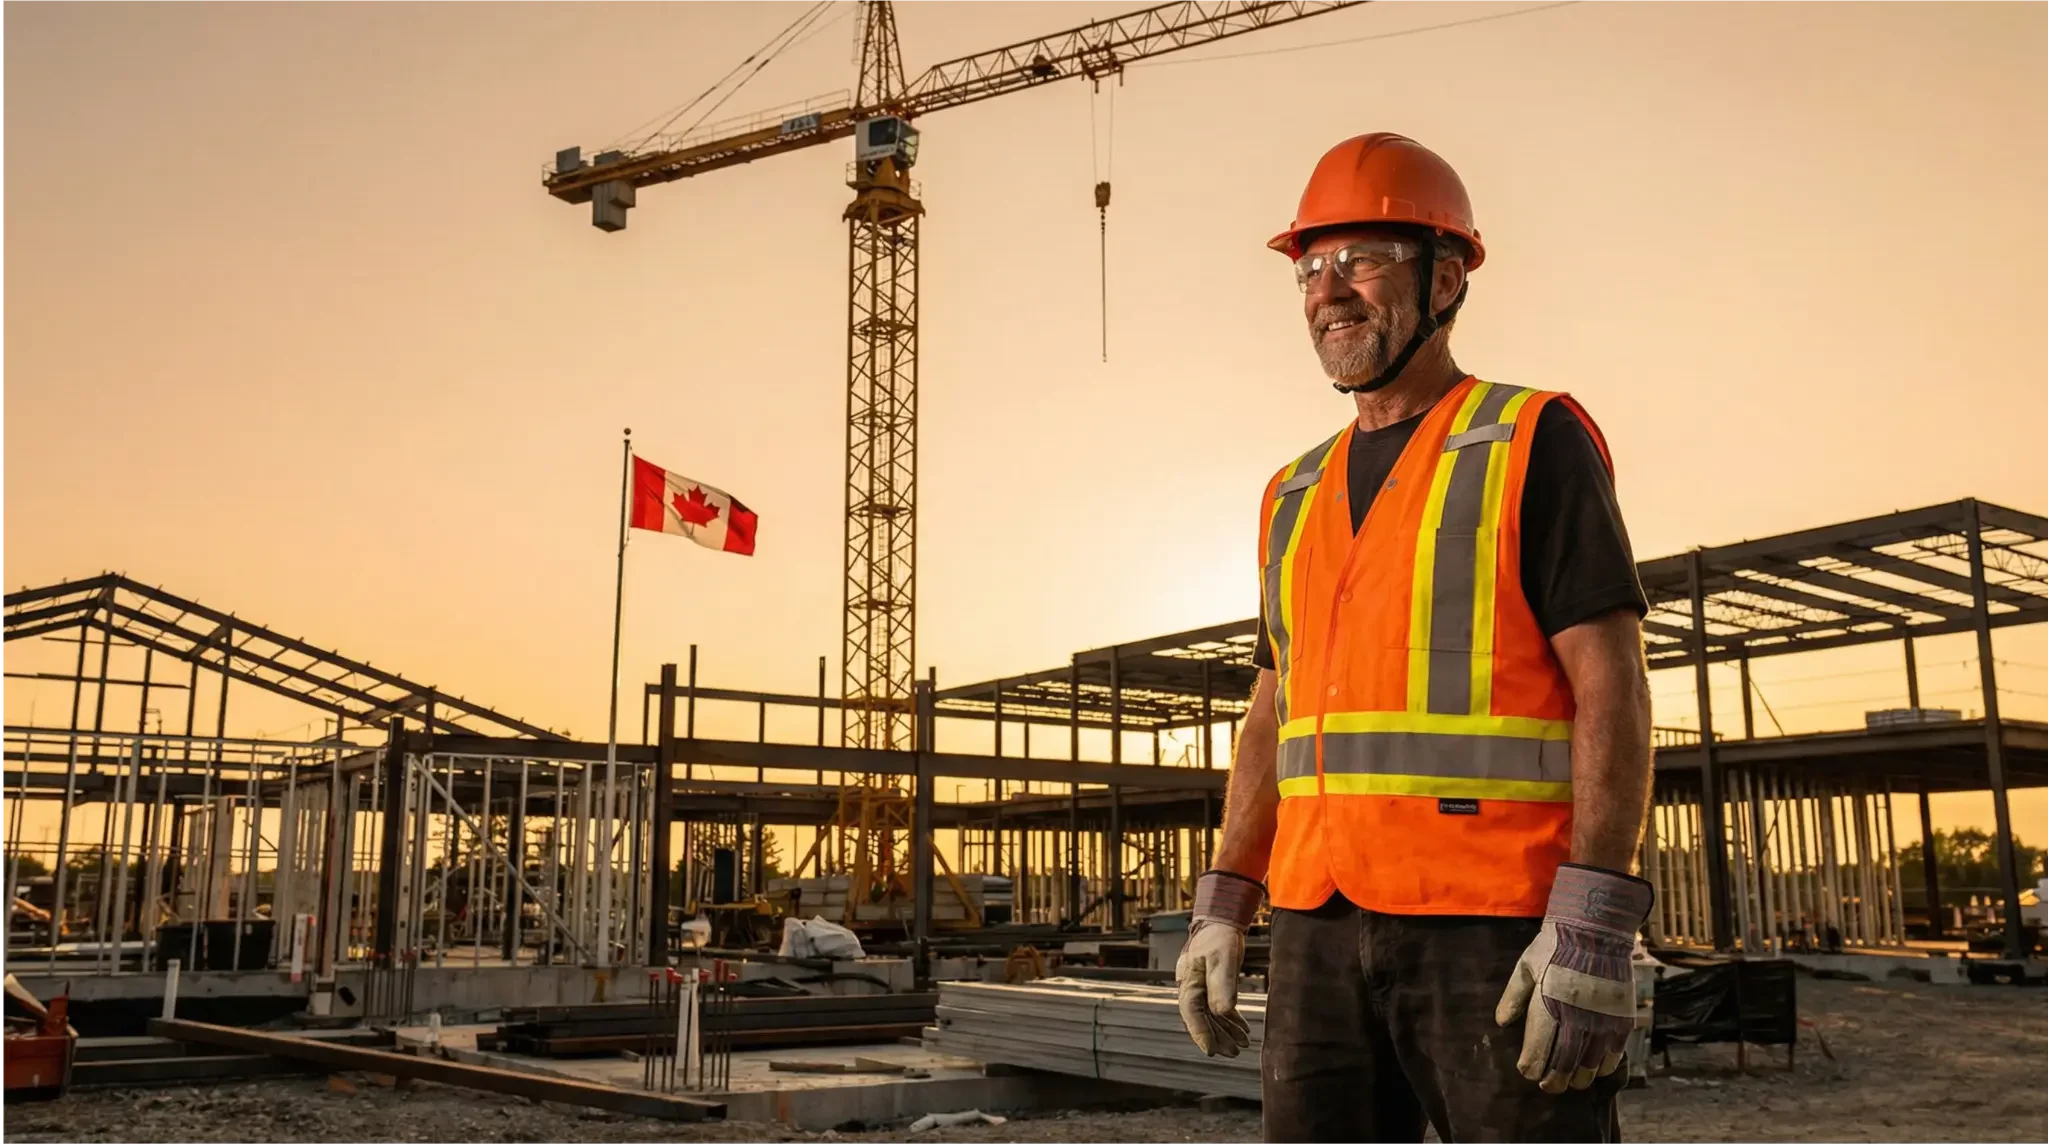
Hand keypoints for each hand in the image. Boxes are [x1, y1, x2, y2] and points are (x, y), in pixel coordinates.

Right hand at [1175, 870, 1262, 1057]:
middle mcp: (1192, 987)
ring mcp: (1201, 986)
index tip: (1211, 1052)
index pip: (1192, 1015)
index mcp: (1189, 983)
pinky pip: (1218, 1007)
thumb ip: (1222, 986)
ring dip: (1225, 1031)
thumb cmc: (1219, 936)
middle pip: (1201, 1019)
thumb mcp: (1223, 960)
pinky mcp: (1213, 983)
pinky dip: (1230, 1019)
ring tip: (1242, 1045)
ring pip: (1211, 1015)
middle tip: (1233, 1053)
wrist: (1222, 918)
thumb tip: (1222, 1012)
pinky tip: (1242, 1029)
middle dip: (1217, 1037)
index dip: (1202, 1034)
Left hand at [1494, 863, 1651, 1092]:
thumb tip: (1502, 1023)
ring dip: (1579, 1078)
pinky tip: (1594, 1069)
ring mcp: (1601, 1021)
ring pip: (1590, 1065)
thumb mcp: (1525, 967)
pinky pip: (1614, 1054)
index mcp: (1547, 1007)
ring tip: (1571, 1081)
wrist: (1595, 929)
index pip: (1537, 1053)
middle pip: (1564, 1066)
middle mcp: (1575, 1019)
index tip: (1527, 1071)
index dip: (1531, 1068)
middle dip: (1554, 1081)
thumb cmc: (1554, 946)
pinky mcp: (1621, 1019)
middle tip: (1549, 1086)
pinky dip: (1603, 1066)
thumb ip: (1513, 997)